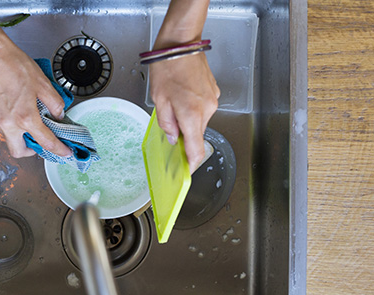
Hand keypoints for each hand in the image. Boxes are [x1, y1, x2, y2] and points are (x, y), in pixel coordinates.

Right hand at [0, 42, 71, 157]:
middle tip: (42, 140)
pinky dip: (12, 125)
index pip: (45, 142)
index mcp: (24, 117)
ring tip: (31, 120)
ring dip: (21, 136)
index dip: (58, 149)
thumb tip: (58, 114)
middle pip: (19, 152)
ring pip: (9, 139)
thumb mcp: (42, 83)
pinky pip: (2, 127)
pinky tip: (18, 110)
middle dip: (32, 150)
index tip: (64, 152)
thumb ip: (54, 103)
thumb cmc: (12, 64)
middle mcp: (8, 123)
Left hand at [149, 53, 219, 171]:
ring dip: (189, 120)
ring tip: (175, 103)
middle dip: (185, 136)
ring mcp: (213, 101)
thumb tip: (173, 138)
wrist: (181, 44)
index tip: (186, 171)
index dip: (191, 164)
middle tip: (171, 126)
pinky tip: (184, 96)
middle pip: (197, 135)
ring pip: (200, 122)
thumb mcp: (159, 100)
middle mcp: (206, 110)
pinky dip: (194, 109)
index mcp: (191, 114)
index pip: (196, 149)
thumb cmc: (167, 68)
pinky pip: (204, 109)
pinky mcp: (214, 93)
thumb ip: (167, 124)